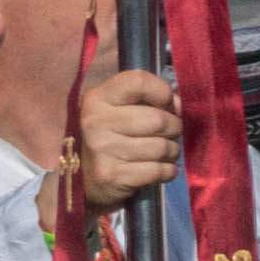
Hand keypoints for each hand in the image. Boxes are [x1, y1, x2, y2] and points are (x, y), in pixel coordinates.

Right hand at [69, 65, 187, 201]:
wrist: (82, 178)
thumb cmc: (110, 136)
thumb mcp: (117, 108)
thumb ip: (146, 99)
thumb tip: (177, 104)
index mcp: (97, 98)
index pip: (139, 81)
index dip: (162, 92)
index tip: (167, 104)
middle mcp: (95, 121)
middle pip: (158, 119)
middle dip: (174, 128)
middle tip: (169, 134)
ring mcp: (102, 149)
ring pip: (162, 147)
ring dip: (172, 152)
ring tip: (163, 152)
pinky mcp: (111, 175)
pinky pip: (158, 171)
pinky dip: (168, 171)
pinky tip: (159, 169)